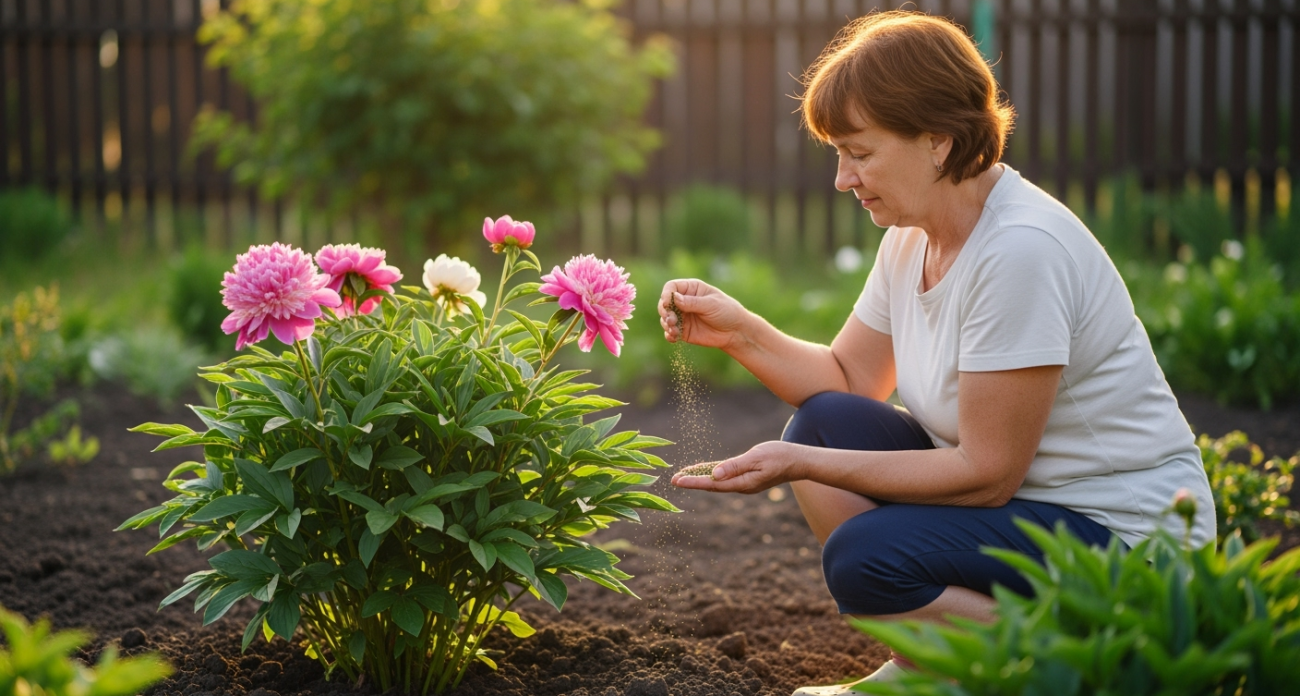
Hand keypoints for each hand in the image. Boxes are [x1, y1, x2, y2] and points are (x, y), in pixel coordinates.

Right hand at [658, 279, 747, 349]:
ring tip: (674, 330)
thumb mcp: (711, 304)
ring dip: (666, 324)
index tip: (667, 303)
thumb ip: (692, 302)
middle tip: (670, 319)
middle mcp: (684, 301)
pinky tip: (673, 337)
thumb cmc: (727, 312)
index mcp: (691, 289)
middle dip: (664, 311)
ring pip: (665, 318)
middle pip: (664, 303)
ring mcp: (683, 316)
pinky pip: (670, 332)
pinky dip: (669, 334)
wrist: (735, 331)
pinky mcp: (683, 331)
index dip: (666, 294)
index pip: (672, 287)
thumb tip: (674, 298)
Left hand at [671, 441, 802, 493]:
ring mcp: (744, 482)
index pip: (712, 484)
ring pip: (717, 481)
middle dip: (692, 482)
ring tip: (684, 475)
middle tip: (673, 480)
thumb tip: (715, 474)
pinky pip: (726, 476)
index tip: (677, 481)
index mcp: (742, 483)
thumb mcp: (756, 458)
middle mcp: (741, 486)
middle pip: (711, 485)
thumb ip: (735, 466)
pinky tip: (705, 470)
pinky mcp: (747, 476)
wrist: (799, 461)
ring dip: (701, 478)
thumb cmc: (779, 456)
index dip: (693, 482)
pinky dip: (713, 473)